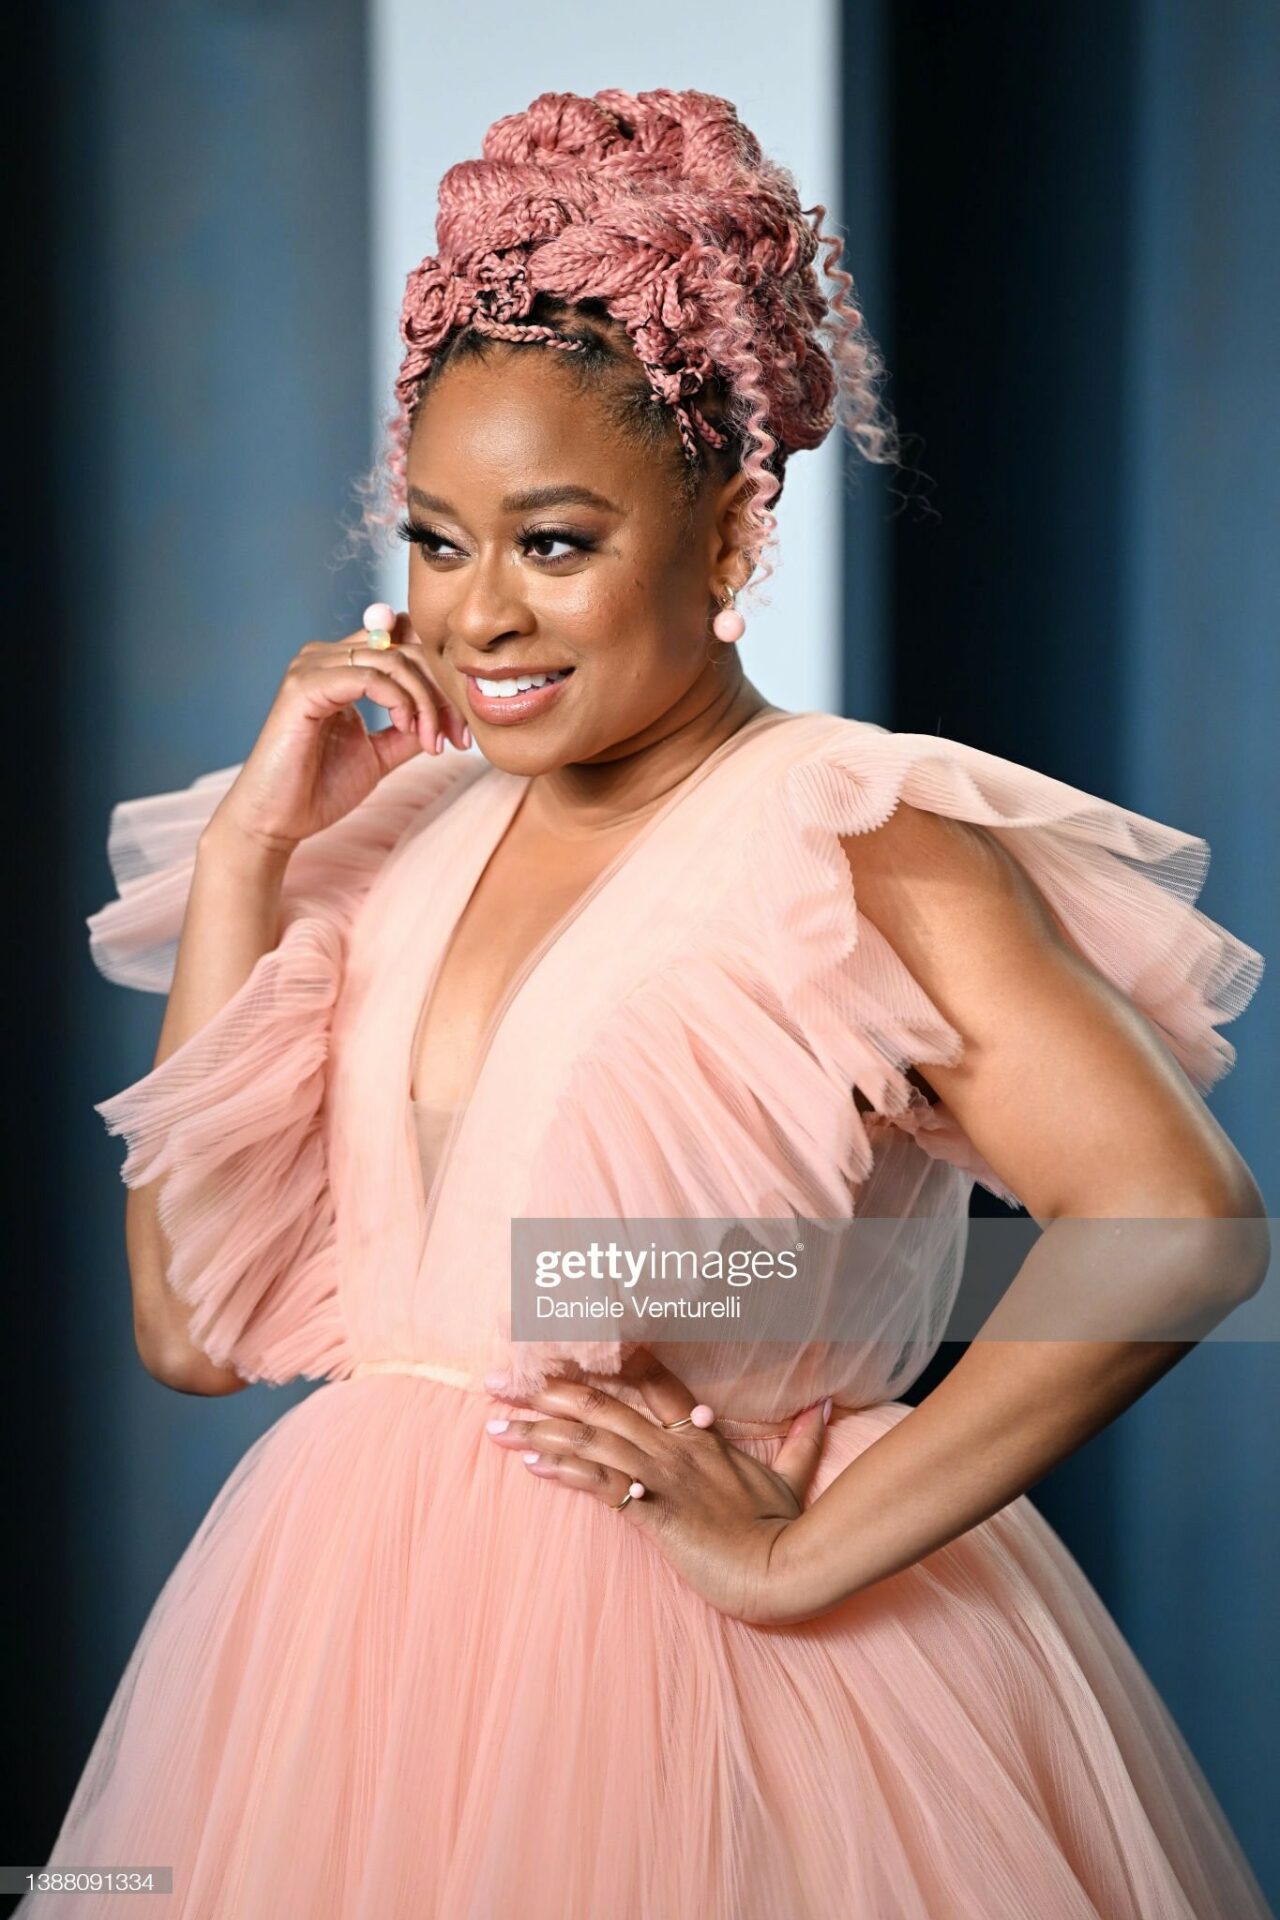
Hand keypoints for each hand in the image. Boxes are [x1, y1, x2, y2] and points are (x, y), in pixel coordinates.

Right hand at [203, 612, 470, 858]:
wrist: (277, 821)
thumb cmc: (319, 788)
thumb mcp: (380, 753)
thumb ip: (409, 728)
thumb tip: (446, 714)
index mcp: (342, 667)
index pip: (404, 645)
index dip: (441, 681)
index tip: (461, 730)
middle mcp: (325, 657)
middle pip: (406, 648)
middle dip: (442, 693)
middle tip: (458, 737)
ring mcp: (311, 666)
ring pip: (394, 661)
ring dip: (425, 702)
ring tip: (432, 741)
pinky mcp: (303, 686)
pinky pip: (369, 676)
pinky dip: (399, 701)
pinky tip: (408, 729)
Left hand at [482, 1345, 831, 1625]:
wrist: (779, 1571)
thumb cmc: (782, 1527)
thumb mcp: (791, 1476)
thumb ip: (802, 1438)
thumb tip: (824, 1405)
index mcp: (700, 1433)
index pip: (651, 1378)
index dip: (608, 1355)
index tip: (565, 1343)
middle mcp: (674, 1446)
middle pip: (602, 1403)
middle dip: (545, 1390)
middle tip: (499, 1380)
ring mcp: (662, 1476)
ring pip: (591, 1440)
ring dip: (537, 1430)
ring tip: (495, 1423)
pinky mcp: (653, 1511)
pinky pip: (600, 1483)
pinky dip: (564, 1470)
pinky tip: (530, 1463)